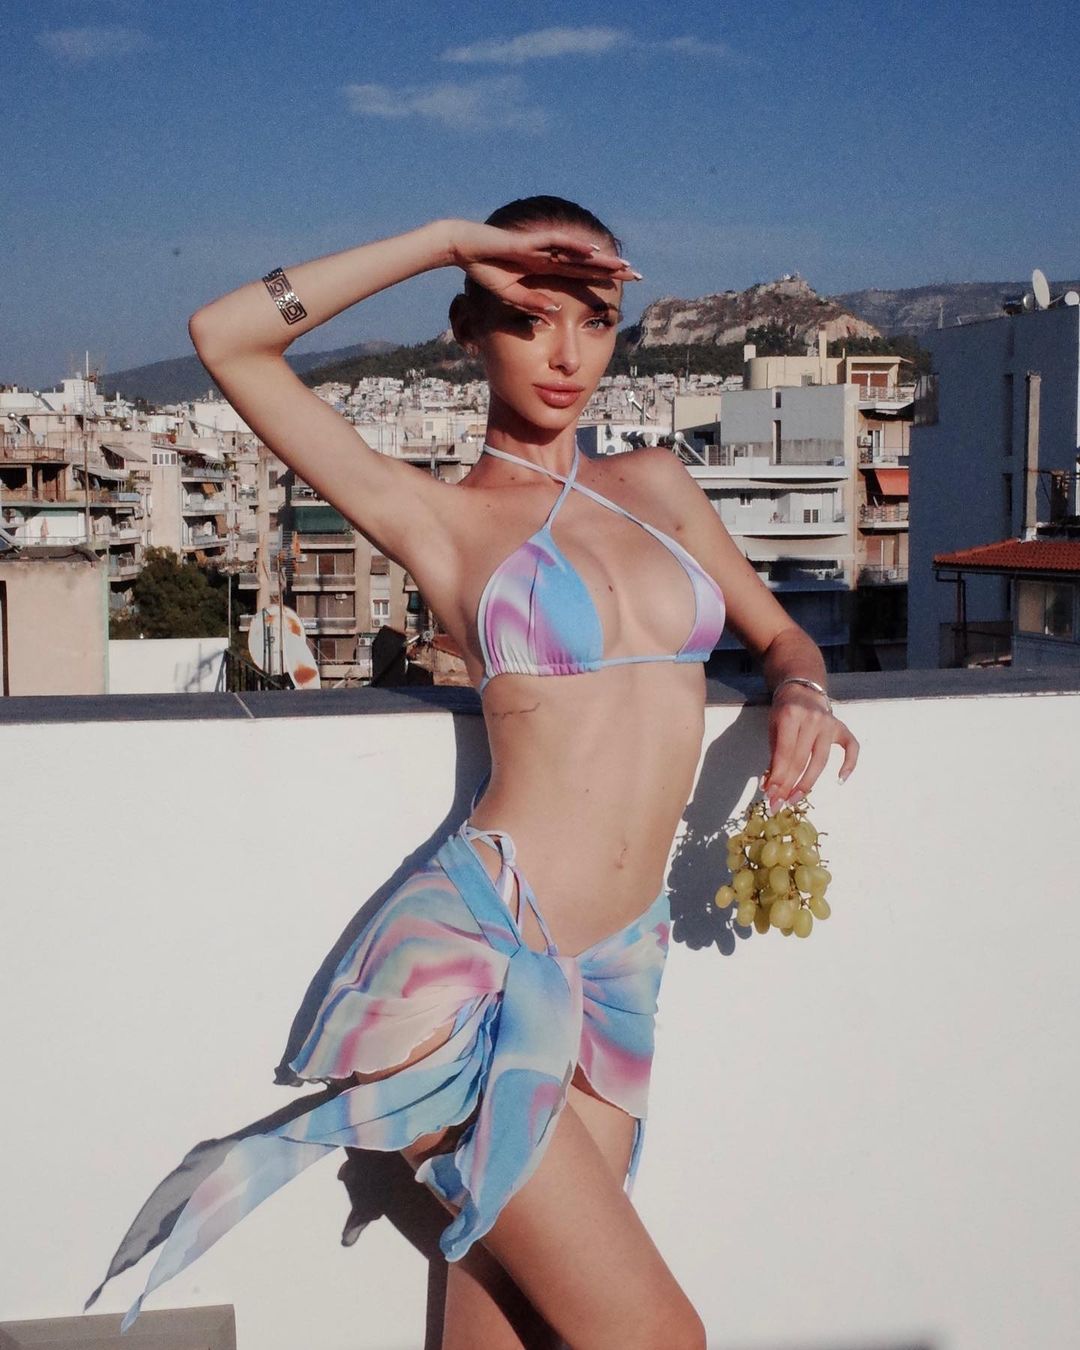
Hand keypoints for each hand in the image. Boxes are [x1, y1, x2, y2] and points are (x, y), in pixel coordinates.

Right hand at [444, 219, 640, 313]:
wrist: (465, 251)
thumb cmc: (485, 272)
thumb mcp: (513, 297)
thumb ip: (534, 304)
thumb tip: (554, 314)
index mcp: (548, 271)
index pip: (581, 277)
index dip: (602, 282)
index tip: (623, 290)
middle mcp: (550, 257)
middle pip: (588, 263)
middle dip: (613, 269)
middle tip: (638, 275)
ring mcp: (542, 248)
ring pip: (578, 253)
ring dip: (601, 259)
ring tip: (624, 265)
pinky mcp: (530, 241)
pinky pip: (557, 244)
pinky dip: (575, 248)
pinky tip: (593, 252)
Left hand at [761, 684, 858, 811]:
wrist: (802, 689)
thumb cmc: (784, 711)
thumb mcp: (773, 727)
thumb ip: (773, 754)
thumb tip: (769, 785)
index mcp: (791, 715)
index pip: (785, 753)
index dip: (778, 777)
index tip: (770, 796)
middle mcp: (812, 719)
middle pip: (801, 759)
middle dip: (788, 785)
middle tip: (778, 804)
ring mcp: (829, 723)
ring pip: (821, 760)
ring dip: (808, 783)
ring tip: (795, 799)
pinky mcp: (842, 727)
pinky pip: (851, 747)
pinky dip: (849, 764)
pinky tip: (840, 780)